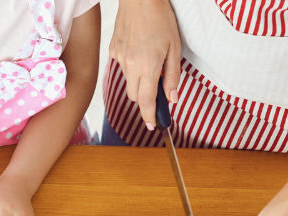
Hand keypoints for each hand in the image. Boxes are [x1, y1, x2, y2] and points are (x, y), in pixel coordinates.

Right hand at [110, 0, 181, 128]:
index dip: (150, 116)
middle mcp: (130, 66)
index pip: (146, 102)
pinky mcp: (113, 50)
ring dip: (138, 80)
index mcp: (147, 67)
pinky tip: (138, 49)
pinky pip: (121, 66)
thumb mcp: (175, 47)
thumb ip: (173, 75)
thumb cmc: (159, 18)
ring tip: (149, 60)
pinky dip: (131, 64)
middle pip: (134, 96)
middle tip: (157, 91)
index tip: (152, 125)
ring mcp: (119, 58)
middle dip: (145, 98)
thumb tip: (173, 97)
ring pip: (127, 81)